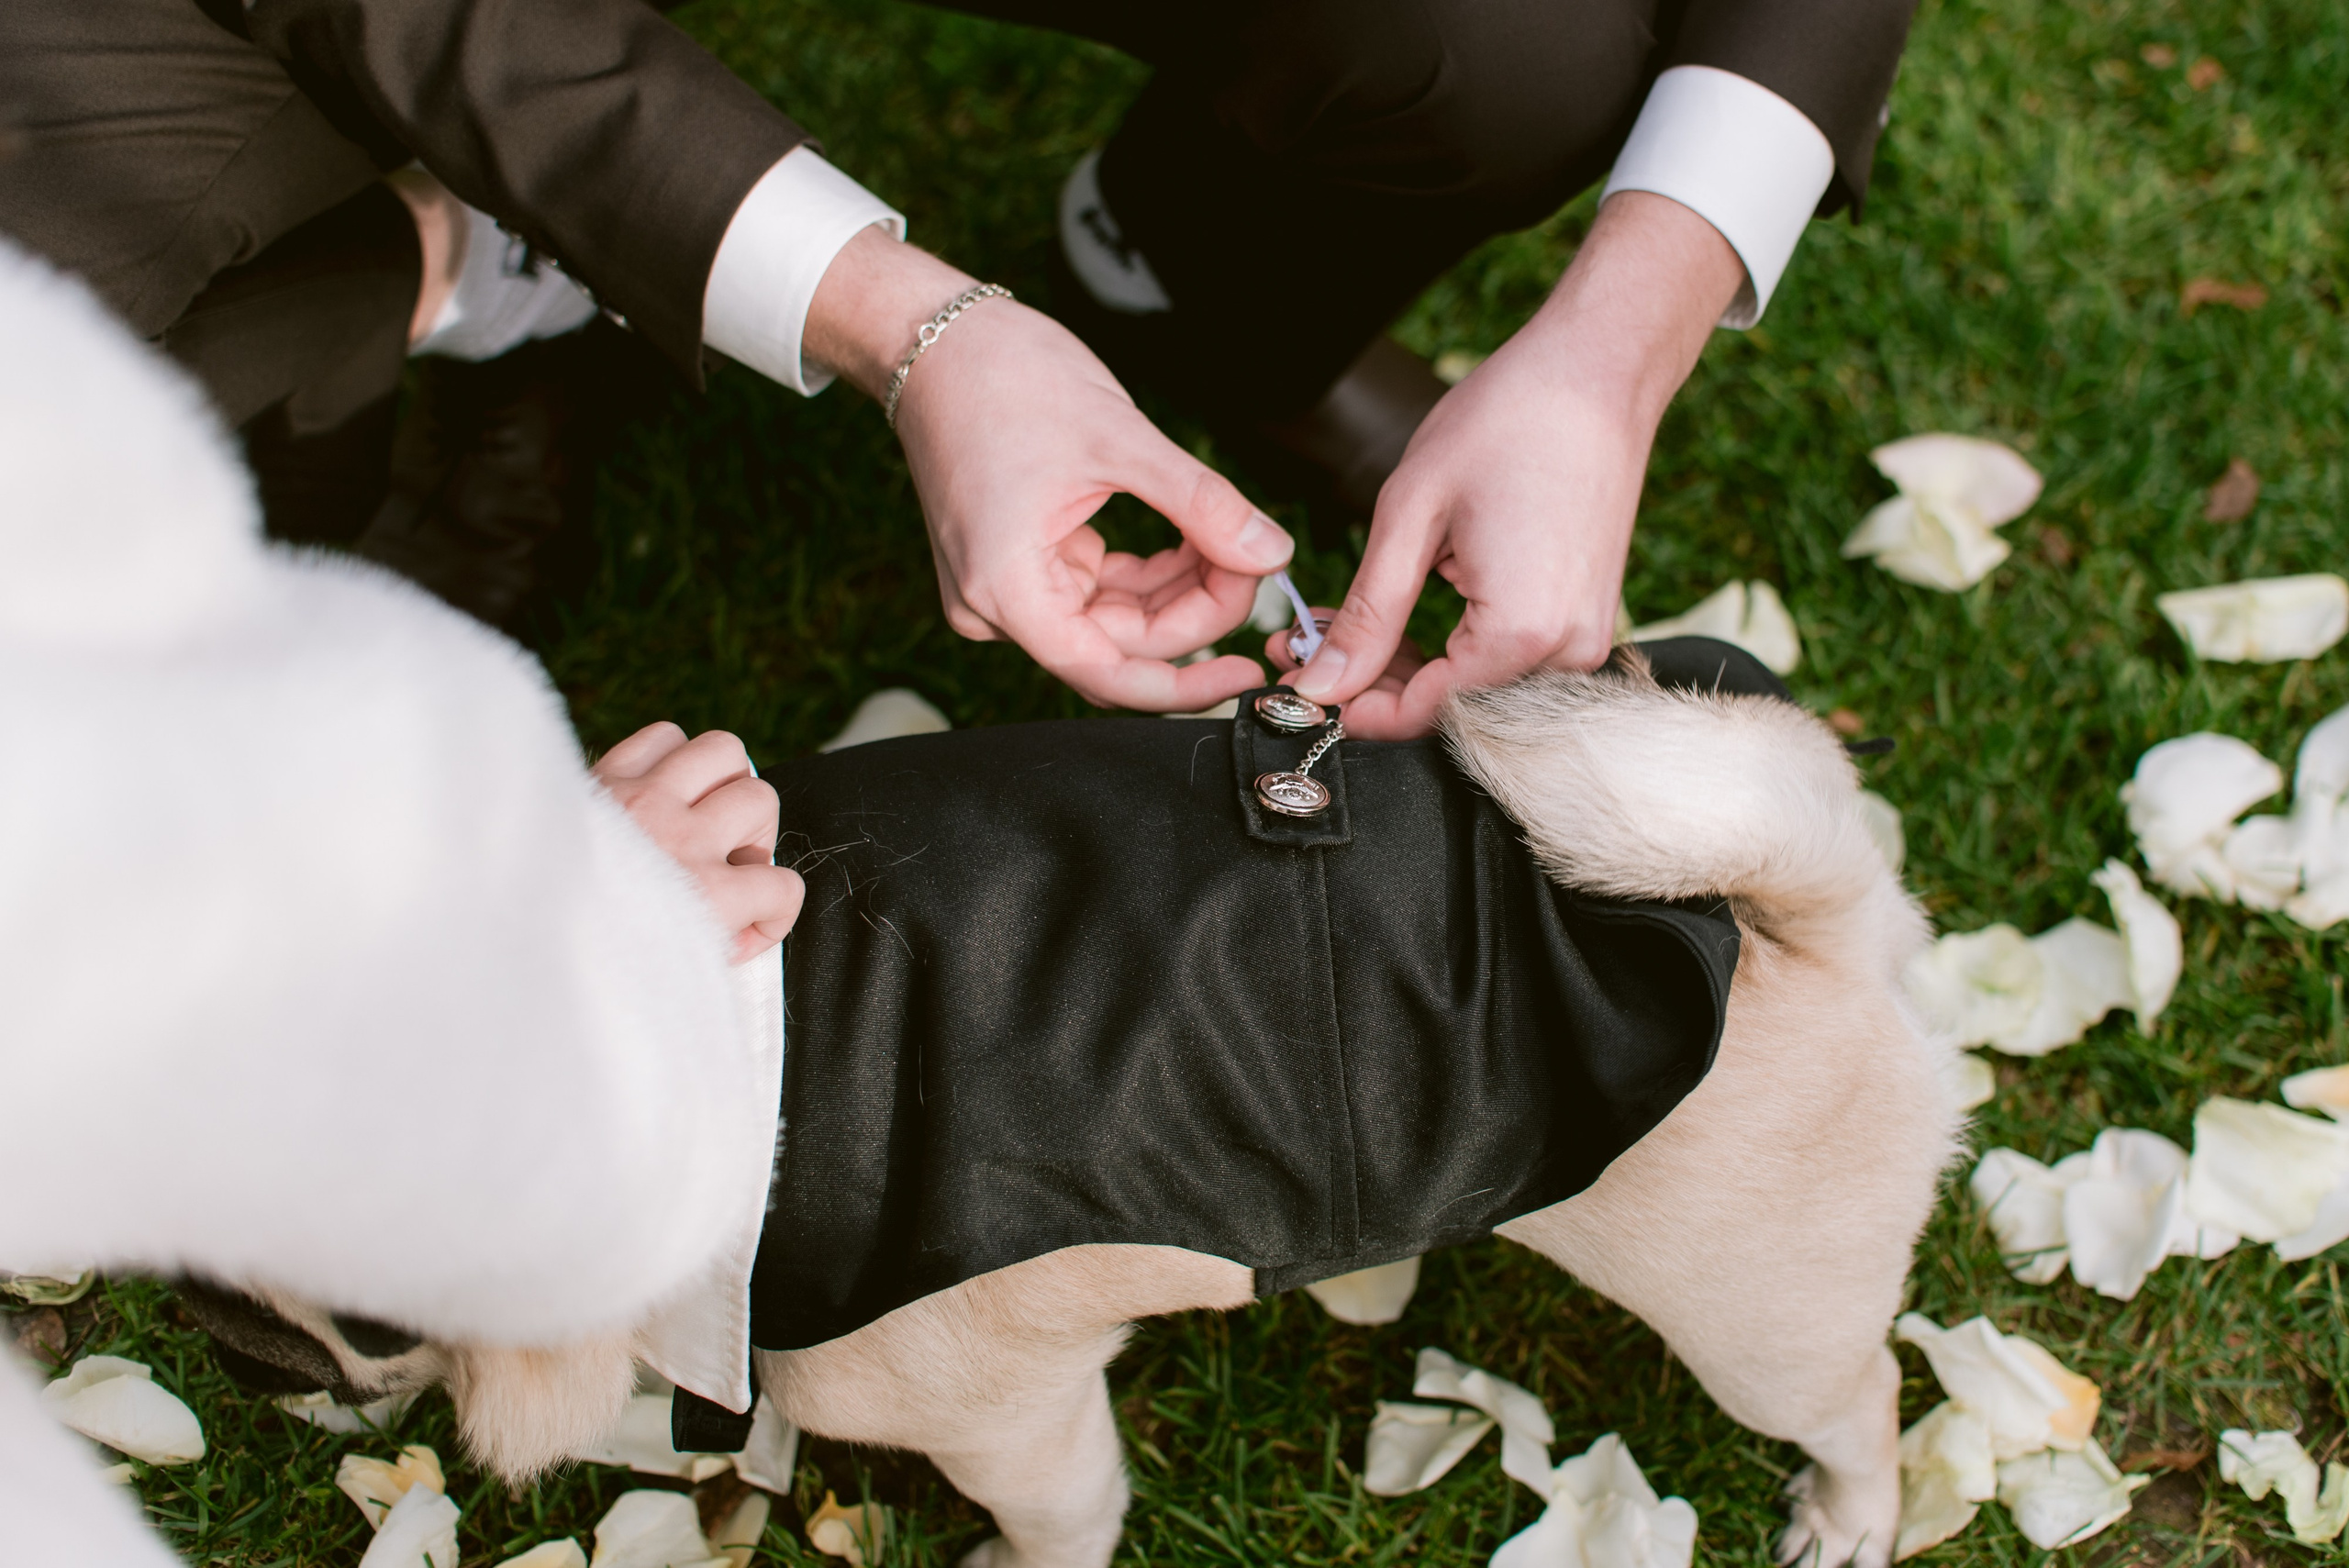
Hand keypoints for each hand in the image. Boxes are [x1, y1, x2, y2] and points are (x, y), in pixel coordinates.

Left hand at [592, 723, 802, 962]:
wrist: (497, 945)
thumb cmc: (588, 969)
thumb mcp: (665, 980)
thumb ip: (714, 952)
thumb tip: (741, 934)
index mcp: (704, 899)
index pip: (782, 888)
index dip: (773, 915)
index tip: (742, 931)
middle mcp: (682, 839)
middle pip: (760, 801)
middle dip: (752, 834)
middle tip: (724, 862)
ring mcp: (645, 800)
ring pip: (725, 750)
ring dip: (723, 781)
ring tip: (701, 812)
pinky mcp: (606, 777)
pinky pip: (663, 735)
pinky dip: (671, 755)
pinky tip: (659, 789)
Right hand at [806, 228, 1293, 712]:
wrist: (938, 337)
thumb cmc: (1006, 378)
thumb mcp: (1122, 441)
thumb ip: (1202, 506)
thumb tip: (1273, 554)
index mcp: (1006, 591)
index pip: (1106, 673)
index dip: (1183, 685)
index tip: (1248, 671)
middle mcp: (996, 606)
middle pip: (1119, 645)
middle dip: (1196, 611)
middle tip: (1257, 563)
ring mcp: (1007, 588)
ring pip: (1116, 621)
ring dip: (1179, 591)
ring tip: (1233, 545)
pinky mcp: (1022, 564)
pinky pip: (1100, 590)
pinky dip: (1152, 573)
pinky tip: (1197, 543)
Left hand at [1289, 191, 1747, 738]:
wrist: (1597, 371)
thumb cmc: (1508, 423)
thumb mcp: (1411, 517)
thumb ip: (1369, 615)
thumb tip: (1324, 686)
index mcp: (1521, 633)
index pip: (1426, 714)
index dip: (1357, 710)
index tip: (1302, 684)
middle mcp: (1566, 651)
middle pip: (1451, 706)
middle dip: (1372, 683)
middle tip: (1304, 647)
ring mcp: (1585, 636)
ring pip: (1475, 685)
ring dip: (1407, 663)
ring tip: (1341, 622)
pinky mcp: (1587, 616)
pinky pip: (1507, 655)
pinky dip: (1450, 643)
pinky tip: (1400, 611)